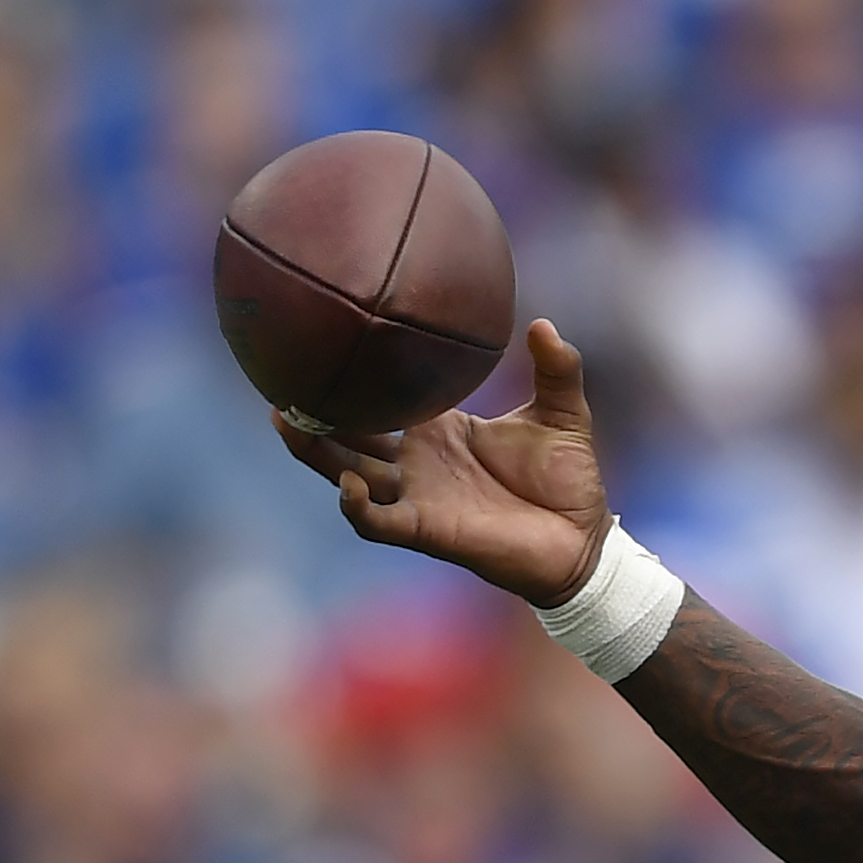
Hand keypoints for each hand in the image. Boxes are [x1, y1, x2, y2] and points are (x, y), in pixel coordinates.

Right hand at [273, 318, 608, 606]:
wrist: (584, 539)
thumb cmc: (568, 480)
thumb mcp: (564, 413)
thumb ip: (557, 368)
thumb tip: (545, 323)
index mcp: (440, 428)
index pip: (384, 397)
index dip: (354, 375)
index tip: (322, 340)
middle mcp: (418, 459)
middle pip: (348, 434)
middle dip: (313, 410)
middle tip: (277, 377)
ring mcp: (418, 494)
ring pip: (347, 472)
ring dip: (316, 452)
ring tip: (287, 421)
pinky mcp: (428, 529)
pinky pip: (378, 522)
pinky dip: (358, 506)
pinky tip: (350, 484)